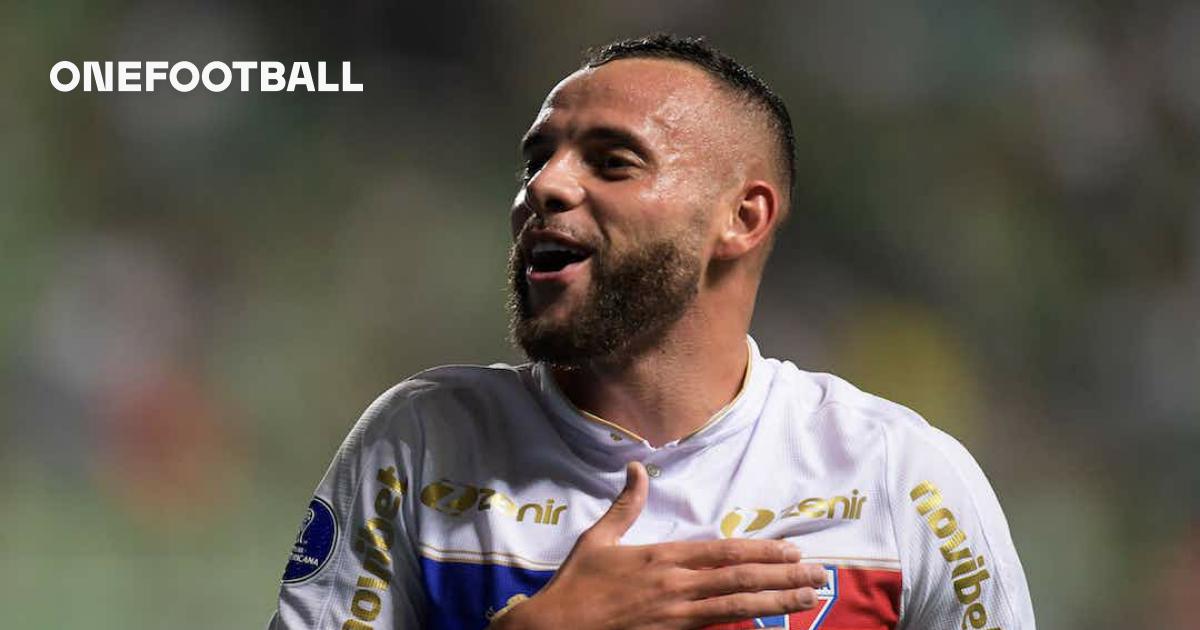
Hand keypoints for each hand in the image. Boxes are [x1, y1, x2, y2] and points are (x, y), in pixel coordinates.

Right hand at [489, 462, 826, 629]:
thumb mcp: (597, 538)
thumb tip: (635, 467)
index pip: (722, 552)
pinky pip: (715, 629)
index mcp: (661, 558)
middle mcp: (676, 587)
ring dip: (776, 602)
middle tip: (818, 575)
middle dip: (782, 577)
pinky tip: (767, 623)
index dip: (761, 551)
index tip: (792, 550)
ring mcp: (676, 617)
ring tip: (808, 598)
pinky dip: (743, 624)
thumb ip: (625, 506)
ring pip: (736, 607)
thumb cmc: (576, 584)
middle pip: (740, 579)